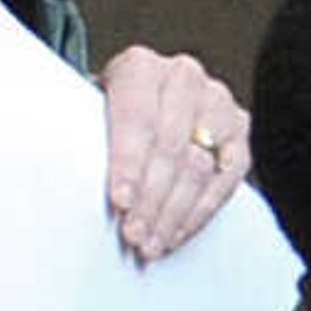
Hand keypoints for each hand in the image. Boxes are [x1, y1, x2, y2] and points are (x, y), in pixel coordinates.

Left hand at [99, 47, 247, 263]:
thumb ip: (86, 142)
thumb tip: (72, 189)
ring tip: (151, 243)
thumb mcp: (87, 118)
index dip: (129, 163)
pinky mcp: (238, 129)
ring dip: (174, 212)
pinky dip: (200, 212)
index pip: (138, 118)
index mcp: (139, 66)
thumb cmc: (106, 121)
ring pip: (201, 164)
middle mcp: (182, 76)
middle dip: (151, 198)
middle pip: (172, 145)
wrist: (142, 107)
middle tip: (134, 233)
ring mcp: (216, 100)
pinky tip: (176, 234)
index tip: (121, 201)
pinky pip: (226, 178)